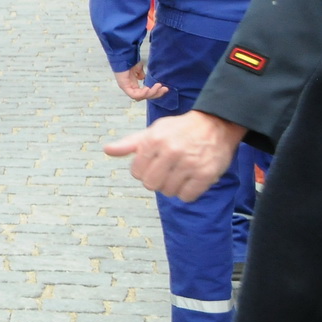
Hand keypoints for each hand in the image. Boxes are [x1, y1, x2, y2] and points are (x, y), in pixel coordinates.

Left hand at [103, 111, 247, 201]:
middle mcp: (170, 151)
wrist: (214, 125)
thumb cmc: (179, 130)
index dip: (142, 171)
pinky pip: (187, 196)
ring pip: (168, 191)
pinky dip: (187, 193)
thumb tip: (107, 150)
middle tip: (165, 172)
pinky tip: (190, 181)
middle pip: (151, 184)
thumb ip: (129, 144)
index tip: (152, 165)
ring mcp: (189, 163)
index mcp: (154, 140)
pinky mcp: (206, 174)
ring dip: (172, 187)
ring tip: (178, 174)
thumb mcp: (152, 131)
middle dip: (155, 181)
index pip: (136, 172)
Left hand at [112, 62, 167, 100]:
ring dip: (151, 93)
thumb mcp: (138, 68)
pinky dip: (142, 93)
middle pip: (145, 96)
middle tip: (165, 89)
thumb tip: (143, 78)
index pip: (146, 93)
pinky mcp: (124, 86)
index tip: (165, 88)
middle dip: (156, 94)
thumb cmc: (128, 60)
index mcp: (133, 85)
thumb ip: (141, 74)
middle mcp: (130, 88)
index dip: (155, 92)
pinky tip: (148, 88)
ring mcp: (127, 88)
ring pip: (141, 97)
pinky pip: (134, 95)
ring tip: (158, 86)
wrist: (122, 55)